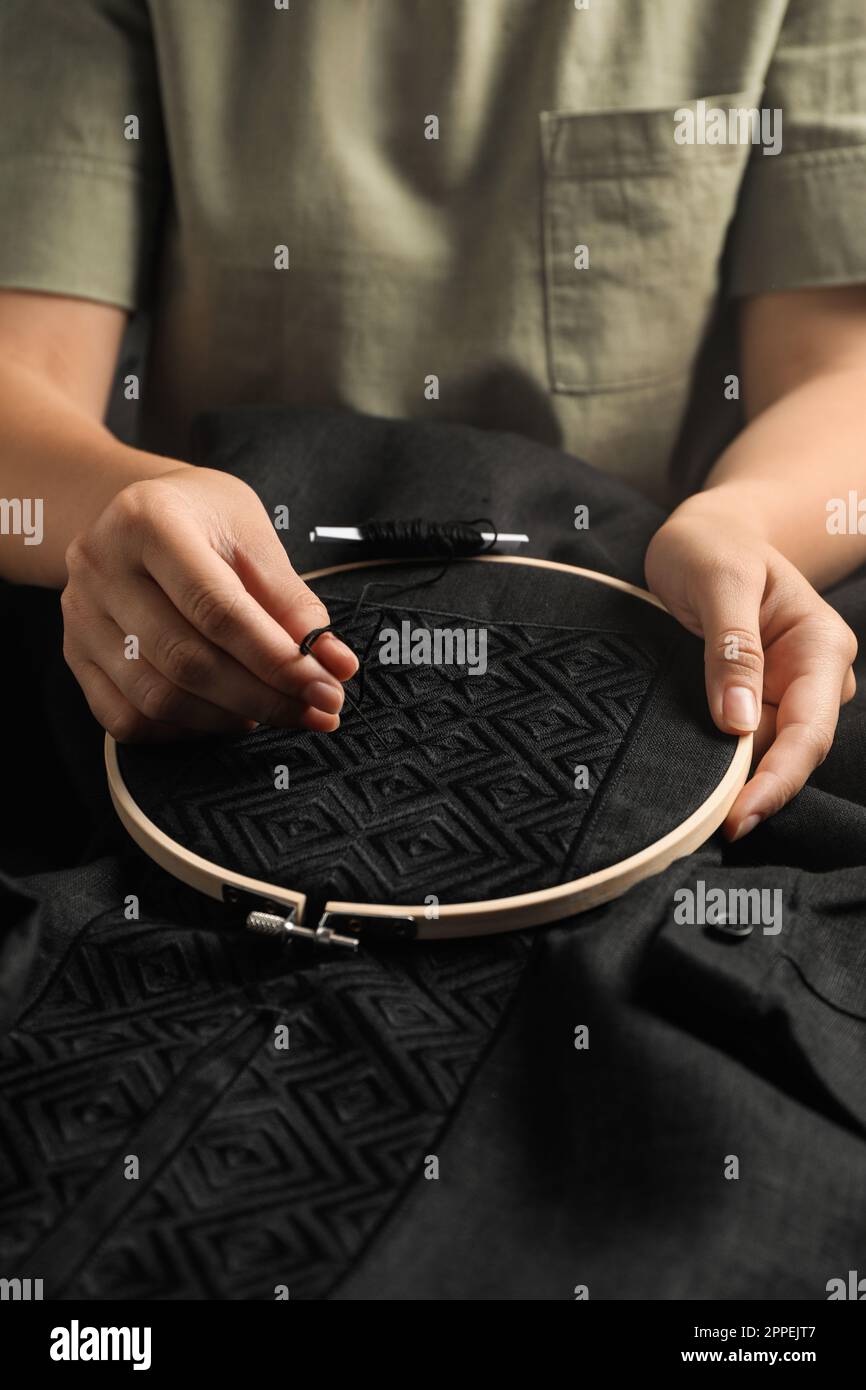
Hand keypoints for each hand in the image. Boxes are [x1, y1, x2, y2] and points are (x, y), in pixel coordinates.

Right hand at [62, 465, 357, 740]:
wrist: (137, 512)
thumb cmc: (204, 520)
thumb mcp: (254, 536)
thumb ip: (293, 601)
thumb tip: (335, 664)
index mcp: (148, 520)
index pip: (217, 610)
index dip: (277, 660)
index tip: (326, 688)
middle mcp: (100, 566)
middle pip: (187, 661)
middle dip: (263, 697)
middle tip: (316, 711)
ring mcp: (80, 615)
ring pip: (157, 698)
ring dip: (228, 718)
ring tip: (273, 708)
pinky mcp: (74, 654)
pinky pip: (125, 719)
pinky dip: (184, 731)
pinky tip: (224, 714)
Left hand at [644, 495, 856, 838]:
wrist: (706, 533)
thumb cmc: (713, 544)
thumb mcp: (718, 580)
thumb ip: (730, 647)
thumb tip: (739, 723)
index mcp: (820, 647)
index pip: (808, 731)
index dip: (777, 780)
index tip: (737, 817)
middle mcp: (812, 677)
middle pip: (788, 754)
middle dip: (751, 793)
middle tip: (700, 833)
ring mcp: (783, 692)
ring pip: (762, 755)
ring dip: (728, 782)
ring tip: (686, 817)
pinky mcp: (752, 700)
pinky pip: (738, 742)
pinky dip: (715, 764)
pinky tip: (688, 785)